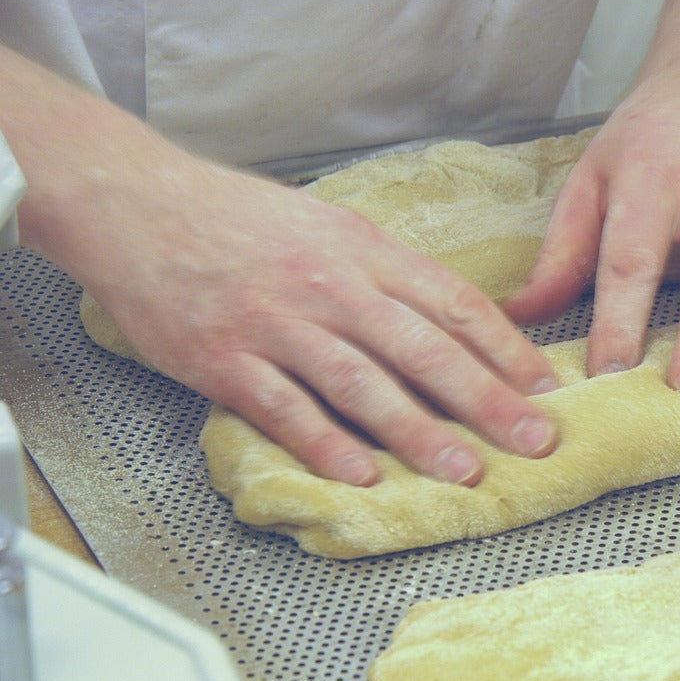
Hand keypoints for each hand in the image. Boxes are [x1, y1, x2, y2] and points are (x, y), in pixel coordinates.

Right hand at [90, 161, 561, 486]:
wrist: (136, 204)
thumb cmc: (239, 218)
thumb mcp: (329, 224)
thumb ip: (387, 272)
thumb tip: (451, 319)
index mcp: (364, 249)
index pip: (453, 303)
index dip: (506, 349)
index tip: (543, 388)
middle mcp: (330, 285)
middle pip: (423, 349)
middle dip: (488, 400)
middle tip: (535, 440)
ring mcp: (277, 323)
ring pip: (362, 384)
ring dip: (419, 433)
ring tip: (465, 470)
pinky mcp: (225, 359)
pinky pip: (285, 409)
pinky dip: (325, 444)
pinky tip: (362, 475)